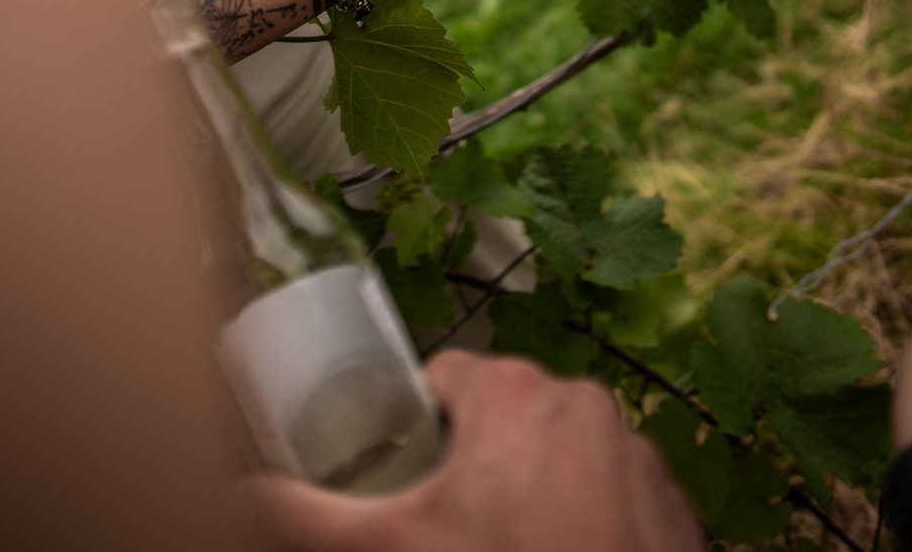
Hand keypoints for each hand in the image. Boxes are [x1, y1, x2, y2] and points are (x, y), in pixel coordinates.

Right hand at [249, 351, 704, 551]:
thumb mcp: (390, 548)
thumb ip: (305, 515)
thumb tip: (239, 496)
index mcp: (512, 392)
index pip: (444, 377)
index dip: (415, 423)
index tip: (405, 467)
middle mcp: (582, 403)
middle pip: (503, 415)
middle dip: (473, 460)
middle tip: (448, 521)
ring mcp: (636, 452)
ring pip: (560, 452)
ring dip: (532, 485)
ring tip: (504, 541)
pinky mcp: (672, 503)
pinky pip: (613, 490)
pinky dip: (587, 516)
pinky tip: (558, 551)